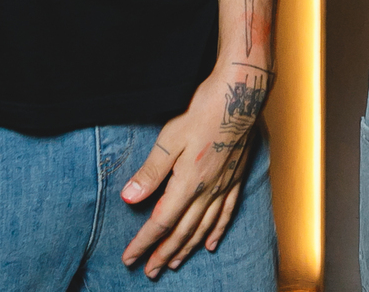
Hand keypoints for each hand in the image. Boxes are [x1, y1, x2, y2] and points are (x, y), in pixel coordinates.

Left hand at [120, 61, 269, 276]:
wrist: (239, 97)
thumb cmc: (203, 113)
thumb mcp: (169, 139)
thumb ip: (150, 172)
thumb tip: (129, 198)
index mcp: (188, 183)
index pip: (161, 222)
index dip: (144, 242)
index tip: (129, 258)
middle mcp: (207, 191)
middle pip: (182, 232)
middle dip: (163, 254)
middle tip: (149, 272)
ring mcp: (224, 187)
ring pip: (203, 228)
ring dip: (187, 249)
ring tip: (174, 264)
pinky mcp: (236, 180)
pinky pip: (226, 214)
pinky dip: (217, 232)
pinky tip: (210, 244)